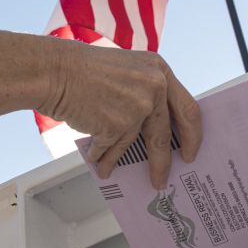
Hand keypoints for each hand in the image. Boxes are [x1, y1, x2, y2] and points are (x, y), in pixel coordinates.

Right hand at [36, 38, 202, 187]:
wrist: (55, 70)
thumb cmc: (84, 70)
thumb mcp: (128, 70)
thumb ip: (146, 92)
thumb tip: (155, 129)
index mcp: (159, 71)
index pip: (188, 109)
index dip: (192, 134)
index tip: (192, 150)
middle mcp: (153, 87)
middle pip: (166, 134)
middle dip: (164, 162)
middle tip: (163, 178)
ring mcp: (137, 106)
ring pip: (135, 144)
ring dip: (122, 161)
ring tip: (111, 170)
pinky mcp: (117, 124)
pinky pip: (112, 148)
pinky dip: (103, 157)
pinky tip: (97, 161)